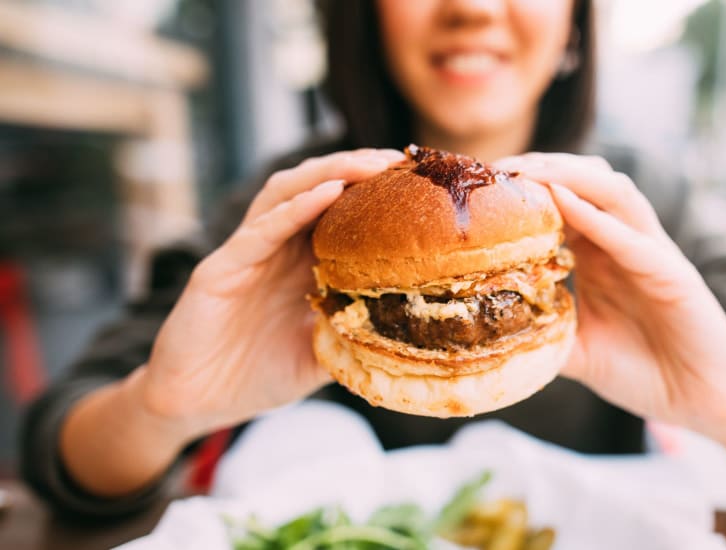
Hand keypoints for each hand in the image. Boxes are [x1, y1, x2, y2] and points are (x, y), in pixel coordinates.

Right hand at [140, 148, 404, 438]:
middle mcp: (275, 248)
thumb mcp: (320, 354)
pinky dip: (294, 209)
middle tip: (397, 159)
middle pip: (315, 189)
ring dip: (328, 173)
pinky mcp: (219, 269)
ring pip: (286, 194)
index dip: (374, 193)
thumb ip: (354, 335)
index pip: (339, 212)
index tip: (415, 182)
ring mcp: (246, 254)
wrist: (195, 405)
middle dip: (355, 169)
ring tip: (367, 164)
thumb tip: (409, 332)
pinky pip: (259, 231)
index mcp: (300, 264)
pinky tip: (326, 193)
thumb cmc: (255, 377)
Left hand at [494, 153, 725, 435]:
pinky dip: (597, 217)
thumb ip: (544, 334)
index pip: (563, 202)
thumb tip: (490, 335)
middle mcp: (627, 244)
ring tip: (525, 171)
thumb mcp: (578, 352)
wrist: (701, 404)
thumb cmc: (643, 373)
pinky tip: (563, 201)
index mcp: (602, 255)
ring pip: (613, 191)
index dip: (525, 188)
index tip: (481, 186)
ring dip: (568, 175)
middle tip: (494, 169)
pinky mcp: (675, 275)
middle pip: (585, 181)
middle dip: (540, 167)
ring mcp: (653, 254)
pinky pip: (632, 239)